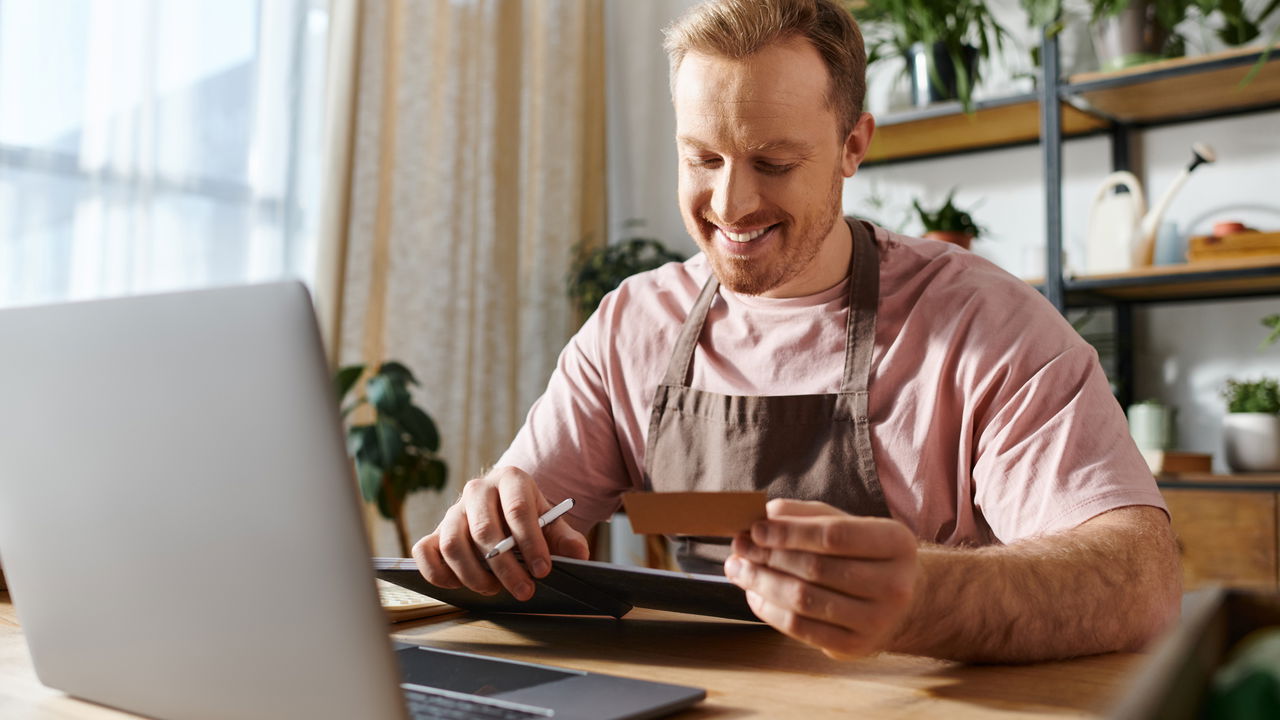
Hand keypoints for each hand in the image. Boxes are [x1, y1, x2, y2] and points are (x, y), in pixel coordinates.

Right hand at [411, 466, 588, 600]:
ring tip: (494, 589)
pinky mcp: (435, 531)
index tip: (543, 571)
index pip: (517, 509)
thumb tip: (578, 554)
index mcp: (511, 480)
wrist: (506, 510)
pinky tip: (459, 585)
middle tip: (524, 590)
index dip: (530, 542)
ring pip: (452, 544)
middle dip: (505, 567)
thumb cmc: (531, 519)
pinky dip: (438, 573)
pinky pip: (424, 552)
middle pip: (484, 530)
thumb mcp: (552, 523)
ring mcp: (453, 510)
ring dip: (473, 574)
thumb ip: (566, 538)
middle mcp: (477, 490)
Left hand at [725, 499, 918, 658]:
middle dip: (768, 556)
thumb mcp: (847, 524)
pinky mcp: (855, 646)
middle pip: (816, 569)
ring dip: (761, 583)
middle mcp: (894, 584)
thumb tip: (765, 514)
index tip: (755, 529)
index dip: (789, 532)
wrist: (903, 603)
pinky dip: (769, 610)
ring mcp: (877, 620)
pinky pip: (800, 628)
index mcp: (896, 543)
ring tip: (738, 569)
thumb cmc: (866, 555)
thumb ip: (808, 515)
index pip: (833, 536)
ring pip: (804, 601)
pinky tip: (755, 594)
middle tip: (739, 547)